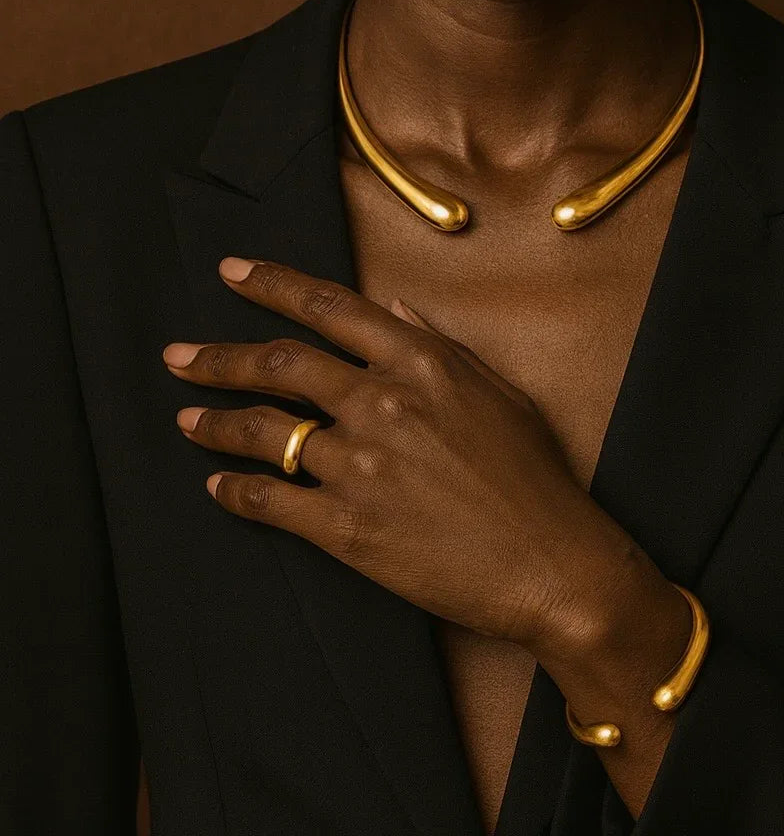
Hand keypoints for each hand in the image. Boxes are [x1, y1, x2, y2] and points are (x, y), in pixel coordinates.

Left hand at [162, 256, 646, 652]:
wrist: (552, 563)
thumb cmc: (535, 477)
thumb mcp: (500, 392)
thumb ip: (440, 345)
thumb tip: (393, 307)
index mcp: (421, 363)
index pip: (329, 307)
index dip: (272, 285)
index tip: (232, 273)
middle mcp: (381, 403)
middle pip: (279, 363)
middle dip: (218, 357)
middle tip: (178, 356)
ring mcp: (359, 466)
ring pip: (262, 431)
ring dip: (215, 422)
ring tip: (185, 420)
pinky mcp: (345, 527)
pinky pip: (269, 500)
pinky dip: (234, 490)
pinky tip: (216, 485)